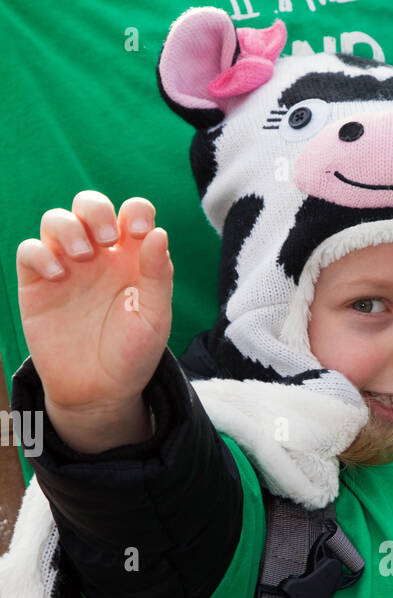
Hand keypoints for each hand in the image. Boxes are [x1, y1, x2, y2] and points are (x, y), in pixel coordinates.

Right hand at [16, 190, 172, 410]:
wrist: (99, 392)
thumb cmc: (132, 355)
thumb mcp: (155, 318)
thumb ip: (158, 275)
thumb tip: (158, 232)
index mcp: (131, 259)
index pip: (133, 213)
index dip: (135, 211)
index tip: (137, 232)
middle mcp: (98, 257)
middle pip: (88, 205)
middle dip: (95, 209)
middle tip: (106, 239)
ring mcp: (66, 267)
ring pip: (56, 220)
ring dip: (68, 227)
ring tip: (82, 256)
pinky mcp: (37, 285)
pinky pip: (29, 250)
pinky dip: (40, 253)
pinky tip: (58, 276)